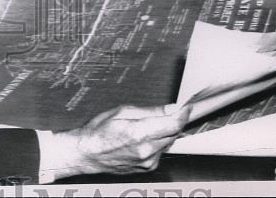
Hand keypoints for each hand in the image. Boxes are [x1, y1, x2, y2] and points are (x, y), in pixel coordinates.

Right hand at [50, 104, 189, 177]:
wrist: (88, 154)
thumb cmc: (100, 130)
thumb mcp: (123, 111)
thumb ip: (150, 111)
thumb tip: (171, 108)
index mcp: (139, 133)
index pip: (173, 124)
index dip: (183, 113)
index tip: (187, 106)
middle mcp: (146, 151)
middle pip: (173, 133)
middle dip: (174, 120)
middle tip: (172, 110)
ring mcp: (148, 162)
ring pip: (168, 142)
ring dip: (166, 131)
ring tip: (150, 124)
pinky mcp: (148, 168)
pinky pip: (161, 151)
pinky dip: (159, 142)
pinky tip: (145, 137)